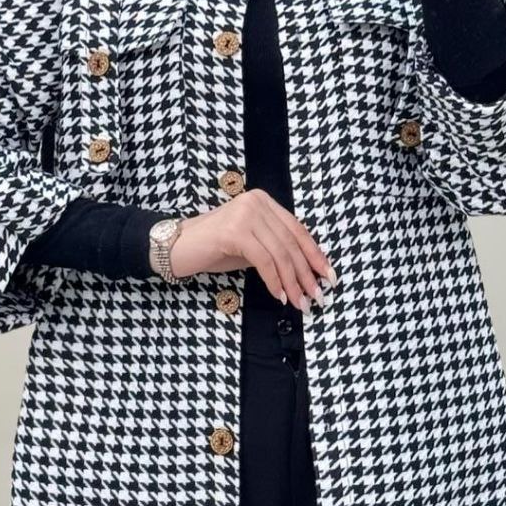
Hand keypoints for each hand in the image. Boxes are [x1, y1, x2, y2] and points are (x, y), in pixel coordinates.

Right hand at [168, 189, 336, 310]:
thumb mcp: (251, 245)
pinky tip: (279, 297)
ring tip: (301, 302)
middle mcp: (256, 202)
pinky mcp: (234, 231)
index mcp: (264, 202)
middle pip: (291, 243)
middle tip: (317, 297)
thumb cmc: (213, 249)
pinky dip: (274, 281)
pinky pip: (264, 261)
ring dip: (293, 282)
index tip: (328, 276)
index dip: (315, 254)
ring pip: (280, 253)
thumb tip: (307, 272)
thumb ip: (275, 249)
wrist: (176, 247)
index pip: (297, 230)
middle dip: (307, 273)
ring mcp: (245, 214)